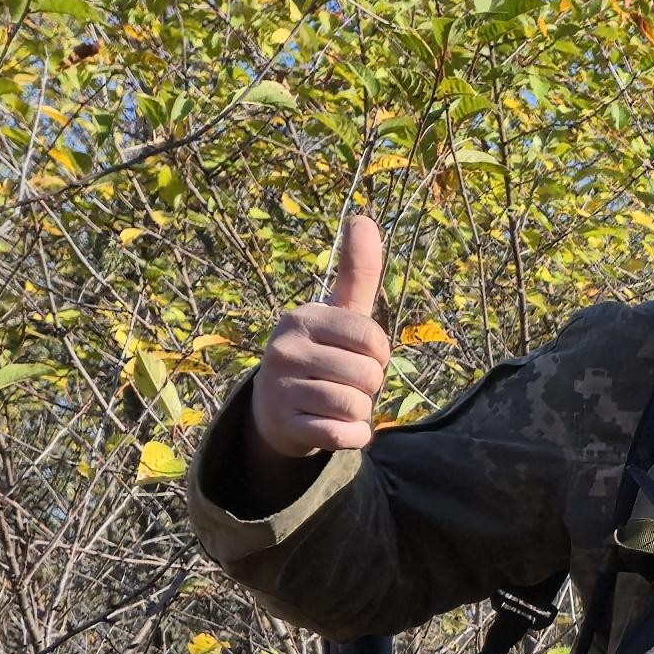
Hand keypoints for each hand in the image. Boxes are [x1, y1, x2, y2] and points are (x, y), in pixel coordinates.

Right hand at [249, 211, 395, 461]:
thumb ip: (356, 273)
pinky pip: (343, 435)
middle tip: (345, 382)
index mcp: (303, 318)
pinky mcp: (285, 425)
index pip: (373, 340)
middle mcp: (285, 348)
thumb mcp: (337, 313)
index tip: (359, 356)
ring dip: (360, 410)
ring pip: (356, 405)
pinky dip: (353, 436)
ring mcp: (281, 388)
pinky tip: (337, 427)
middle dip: (370, 384)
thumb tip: (362, 217)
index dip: (378, 355)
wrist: (275, 407)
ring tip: (337, 402)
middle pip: (368, 375)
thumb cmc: (320, 352)